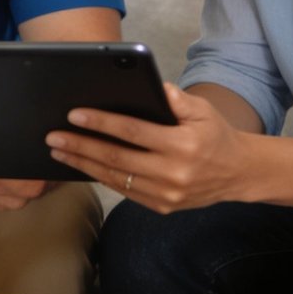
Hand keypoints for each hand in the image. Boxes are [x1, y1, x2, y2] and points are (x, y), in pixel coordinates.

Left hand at [47, 83, 250, 213]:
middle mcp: (173, 173)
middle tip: (53, 137)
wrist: (238, 173)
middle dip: (80, 146)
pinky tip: (84, 166)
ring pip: (116, 178)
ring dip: (83, 165)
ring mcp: (166, 194)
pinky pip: (125, 192)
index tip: (74, 114)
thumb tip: (151, 86)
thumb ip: (176, 98)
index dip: (101, 122)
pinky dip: (102, 178)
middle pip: (116, 158)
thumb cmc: (216, 135)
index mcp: (182, 144)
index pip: (132, 131)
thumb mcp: (203, 109)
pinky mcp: (162, 207)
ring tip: (59, 152)